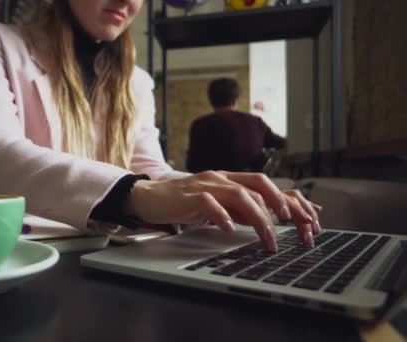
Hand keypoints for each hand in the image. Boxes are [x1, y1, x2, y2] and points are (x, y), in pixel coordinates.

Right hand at [125, 171, 321, 251]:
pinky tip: (228, 228)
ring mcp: (205, 185)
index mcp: (229, 179)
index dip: (288, 198)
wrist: (150, 197)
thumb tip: (269, 219)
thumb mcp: (218, 205)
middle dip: (279, 203)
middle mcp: (220, 178)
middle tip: (292, 223)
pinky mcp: (189, 196)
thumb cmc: (184, 203)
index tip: (308, 217)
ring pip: (238, 194)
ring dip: (257, 216)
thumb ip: (239, 208)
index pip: (265, 184)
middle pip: (257, 184)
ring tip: (267, 236)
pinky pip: (208, 203)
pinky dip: (221, 215)